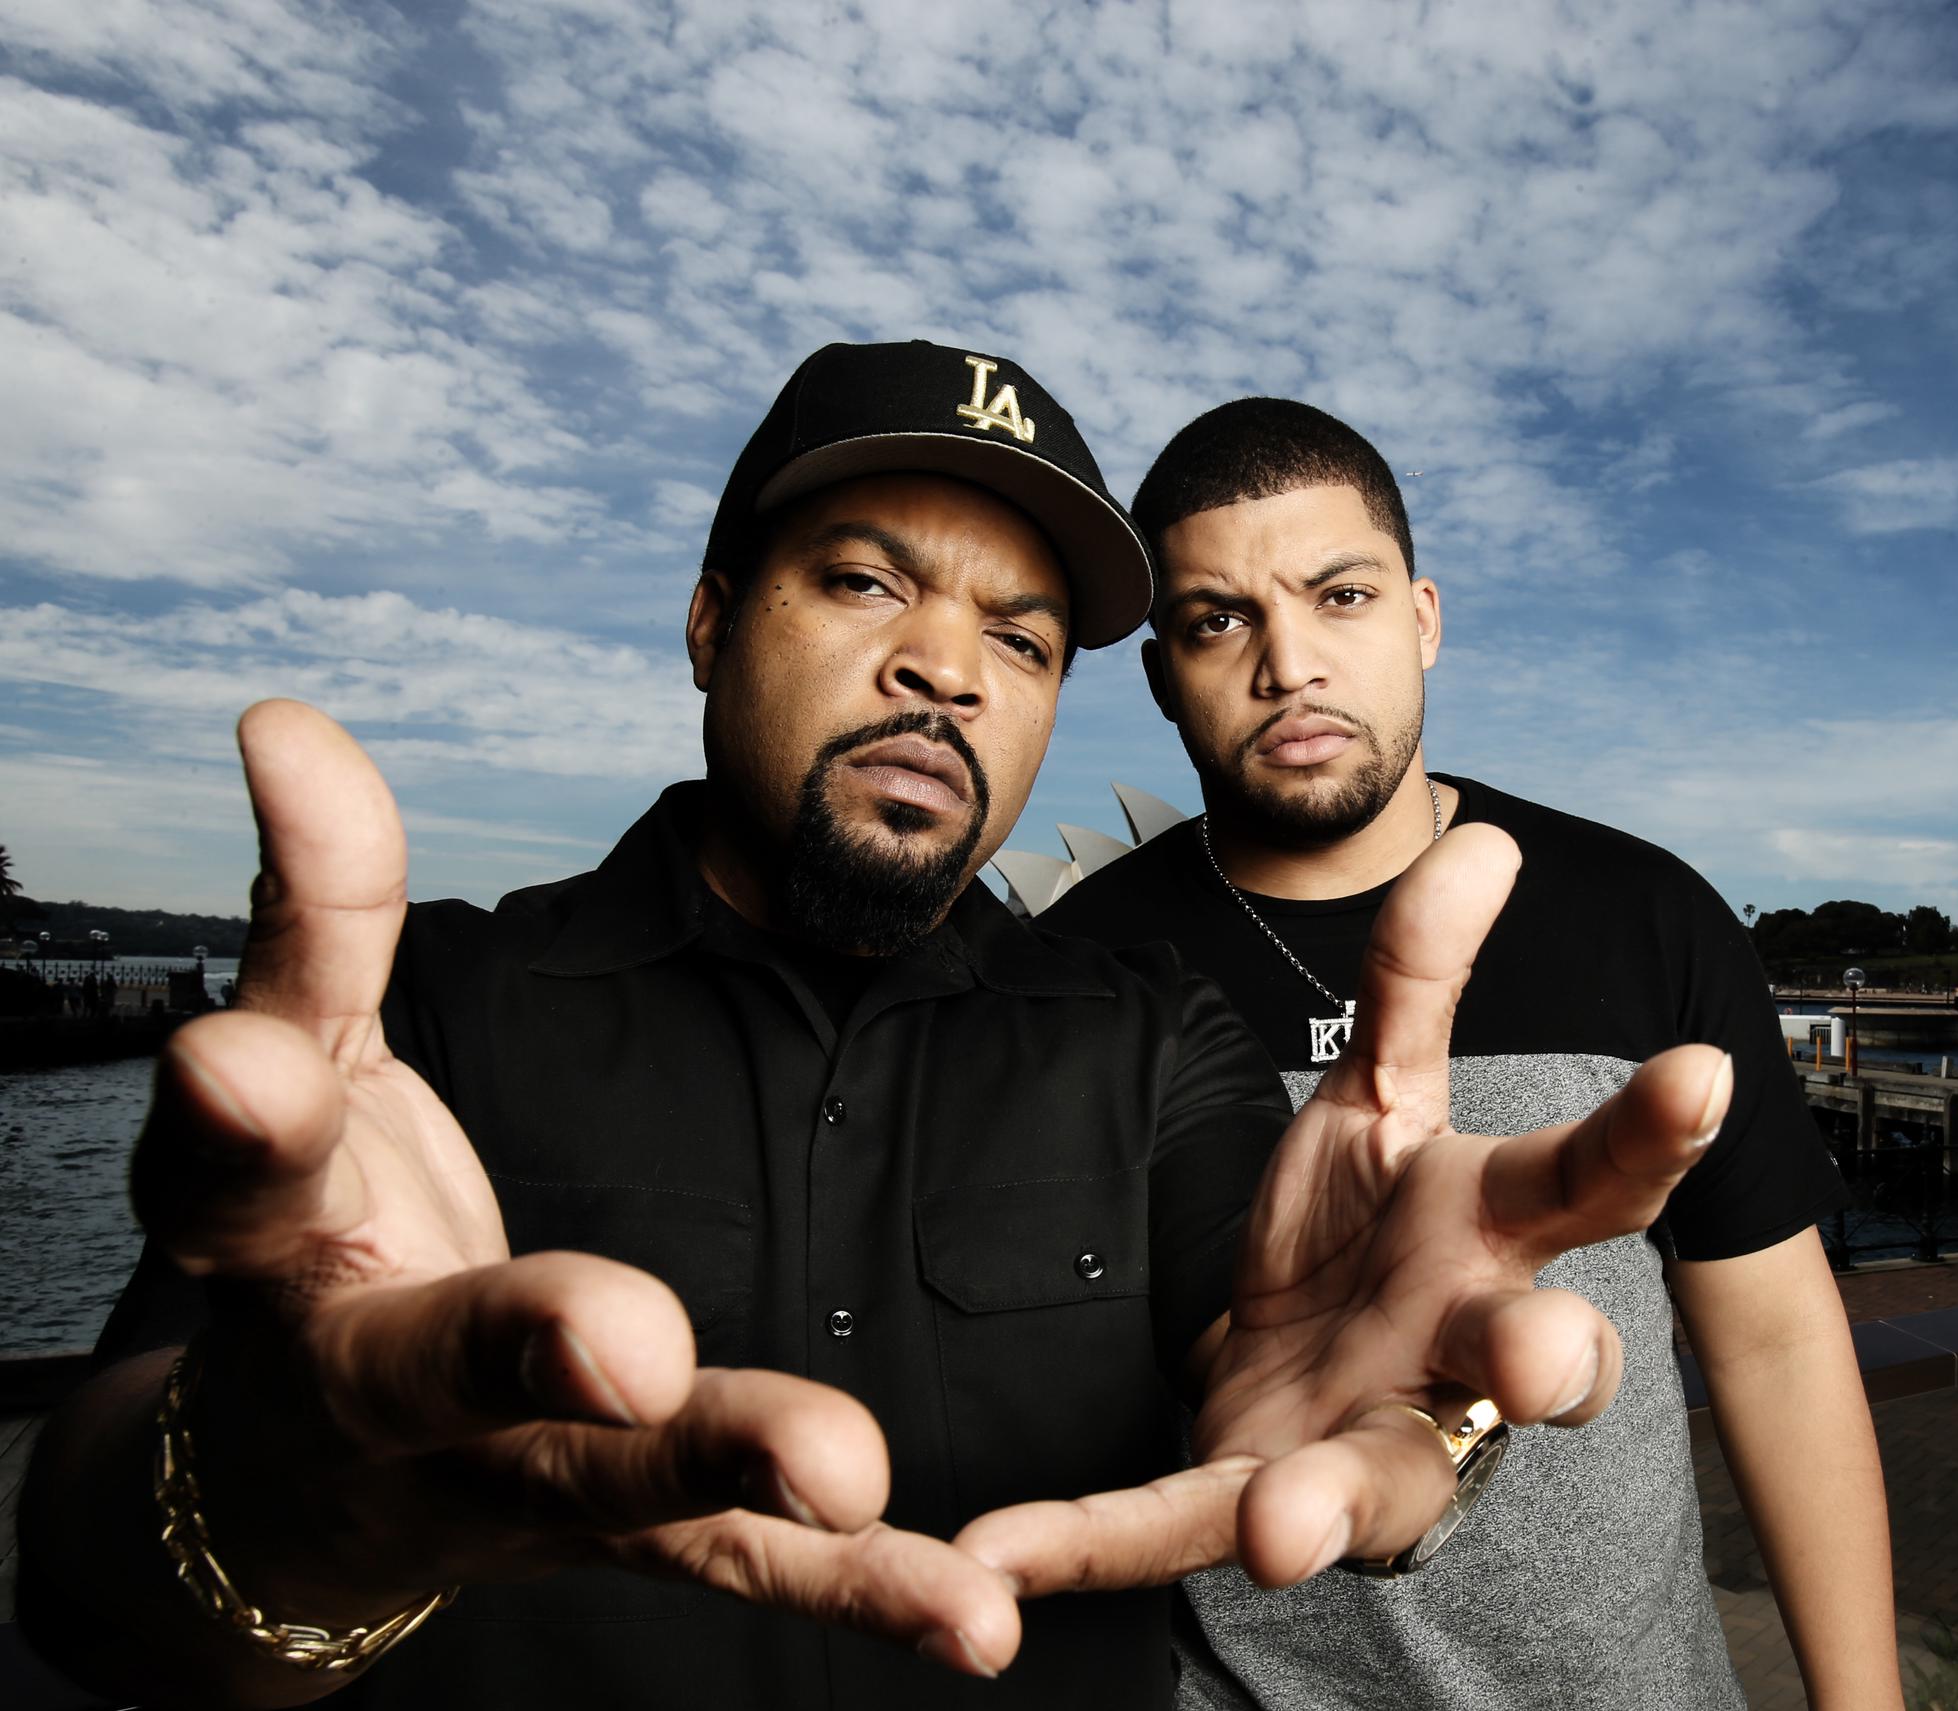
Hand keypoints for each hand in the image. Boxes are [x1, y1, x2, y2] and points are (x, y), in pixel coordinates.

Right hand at [134, 701, 1018, 1678]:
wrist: (300, 1473)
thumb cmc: (320, 1228)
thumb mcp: (303, 1063)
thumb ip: (319, 908)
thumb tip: (292, 732)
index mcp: (282, 1243)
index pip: (247, 1178)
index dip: (242, 1119)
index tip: (242, 1061)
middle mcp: (384, 1383)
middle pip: (447, 1369)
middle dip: (529, 1345)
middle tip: (621, 1342)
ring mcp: (511, 1479)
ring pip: (615, 1494)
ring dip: (731, 1476)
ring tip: (851, 1475)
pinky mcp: (624, 1533)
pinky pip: (743, 1569)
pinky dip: (854, 1594)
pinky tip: (973, 1621)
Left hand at [957, 823, 1726, 1592]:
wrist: (1291, 1361)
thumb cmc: (1368, 1228)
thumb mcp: (1379, 1092)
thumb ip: (1421, 980)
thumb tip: (1490, 844)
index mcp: (1502, 1234)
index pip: (1593, 1178)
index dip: (1653, 1128)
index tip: (1700, 1069)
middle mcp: (1462, 1352)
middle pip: (1528, 1361)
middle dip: (1548, 1361)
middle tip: (1545, 1357)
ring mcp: (1368, 1441)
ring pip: (1376, 1483)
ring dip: (1330, 1506)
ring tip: (1285, 1524)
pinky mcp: (1253, 1498)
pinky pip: (1171, 1526)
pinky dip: (1087, 1544)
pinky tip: (1001, 1558)